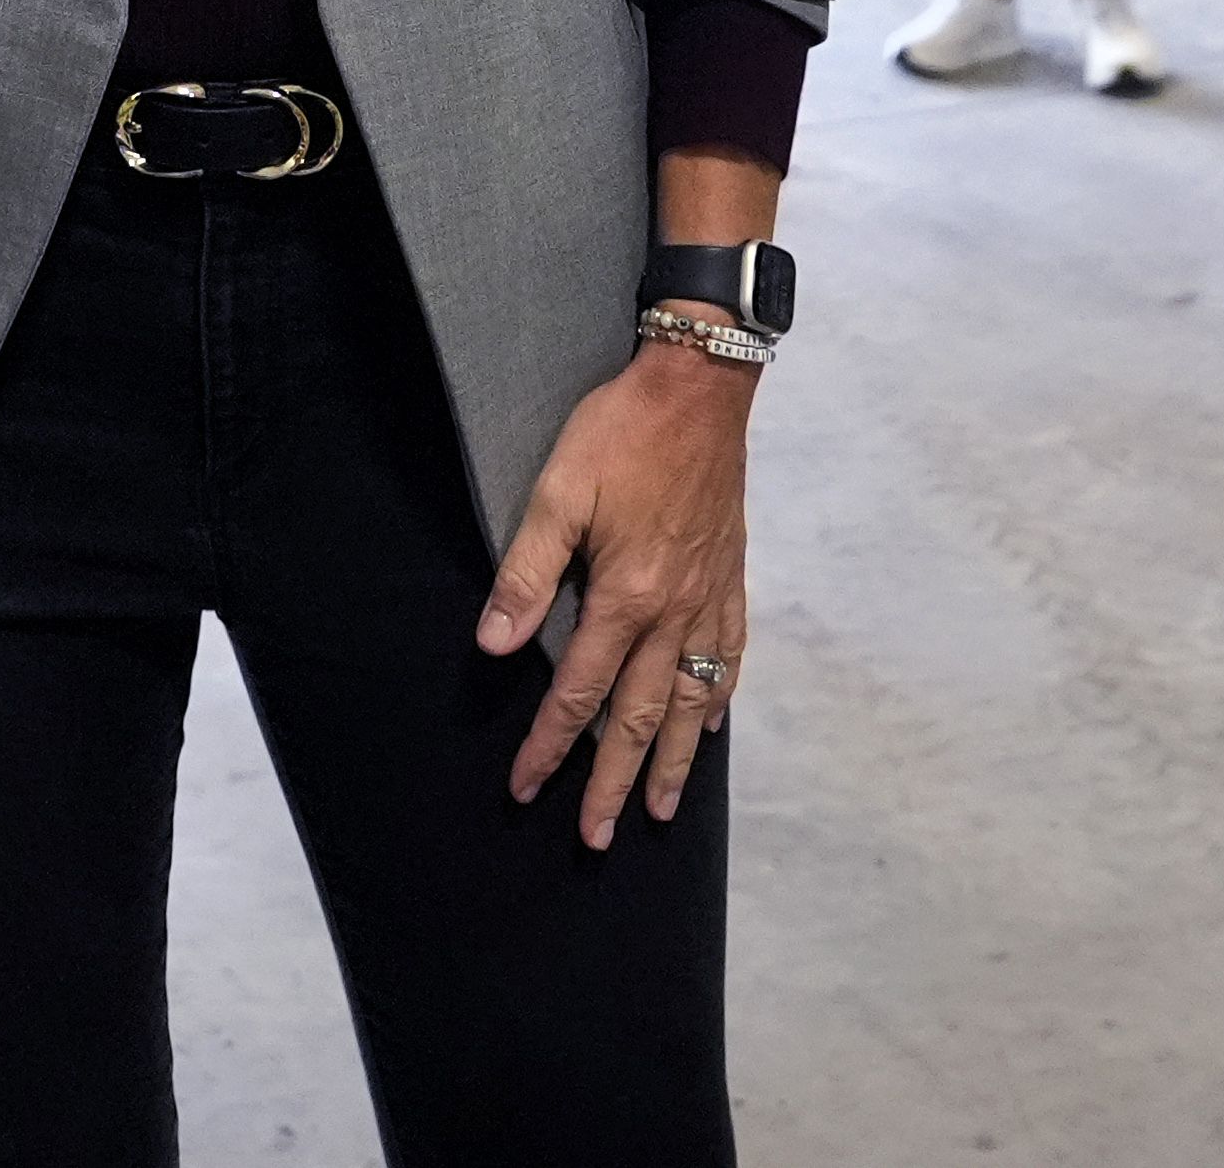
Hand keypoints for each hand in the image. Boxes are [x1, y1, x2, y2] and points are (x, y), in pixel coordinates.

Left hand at [477, 339, 755, 847]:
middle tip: (596, 835)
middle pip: (640, 717)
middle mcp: (673, 611)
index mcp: (626, 595)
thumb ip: (527, 574)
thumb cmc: (622, 433)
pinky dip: (718, 700)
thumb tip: (494, 645)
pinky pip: (729, 659)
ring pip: (690, 702)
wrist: (699, 388)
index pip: (580, 691)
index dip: (550, 744)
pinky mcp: (730, 578)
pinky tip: (710, 726)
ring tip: (661, 811)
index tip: (526, 787)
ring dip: (674, 761)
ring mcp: (709, 599)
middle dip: (615, 781)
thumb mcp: (557, 492)